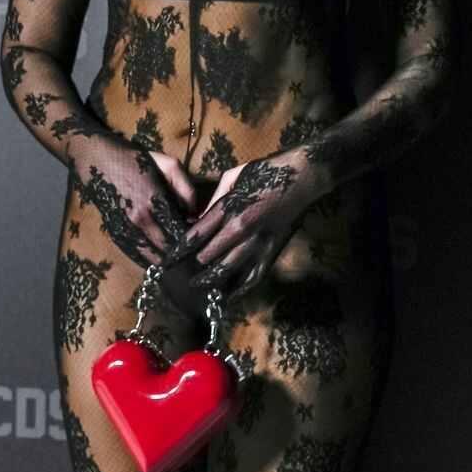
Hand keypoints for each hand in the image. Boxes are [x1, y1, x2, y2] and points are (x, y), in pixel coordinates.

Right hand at [69, 130, 198, 269]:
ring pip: (152, 258)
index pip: (180, 233)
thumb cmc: (136, 160)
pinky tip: (160, 258)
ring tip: (178, 258)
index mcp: (154, 201)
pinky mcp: (116, 233)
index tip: (201, 240)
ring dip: (166, 259)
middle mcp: (139, 219)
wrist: (97, 160)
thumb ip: (186, 189)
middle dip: (181, 253)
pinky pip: (136, 255)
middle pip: (167, 249)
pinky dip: (150, 259)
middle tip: (192, 252)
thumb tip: (195, 214)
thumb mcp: (168, 165)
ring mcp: (125, 228)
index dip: (192, 241)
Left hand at [162, 149, 321, 297]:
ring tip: (198, 287)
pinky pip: (255, 277)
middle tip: (180, 274)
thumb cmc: (267, 171)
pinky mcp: (272, 250)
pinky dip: (241, 291)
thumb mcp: (234, 176)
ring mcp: (259, 242)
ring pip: (229, 270)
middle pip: (209, 255)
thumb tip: (202, 218)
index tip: (168, 260)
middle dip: (192, 266)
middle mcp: (242, 228)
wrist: (303, 176)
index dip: (180, 250)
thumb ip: (216, 199)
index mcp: (230, 207)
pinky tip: (229, 300)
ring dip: (211, 281)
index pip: (197, 235)